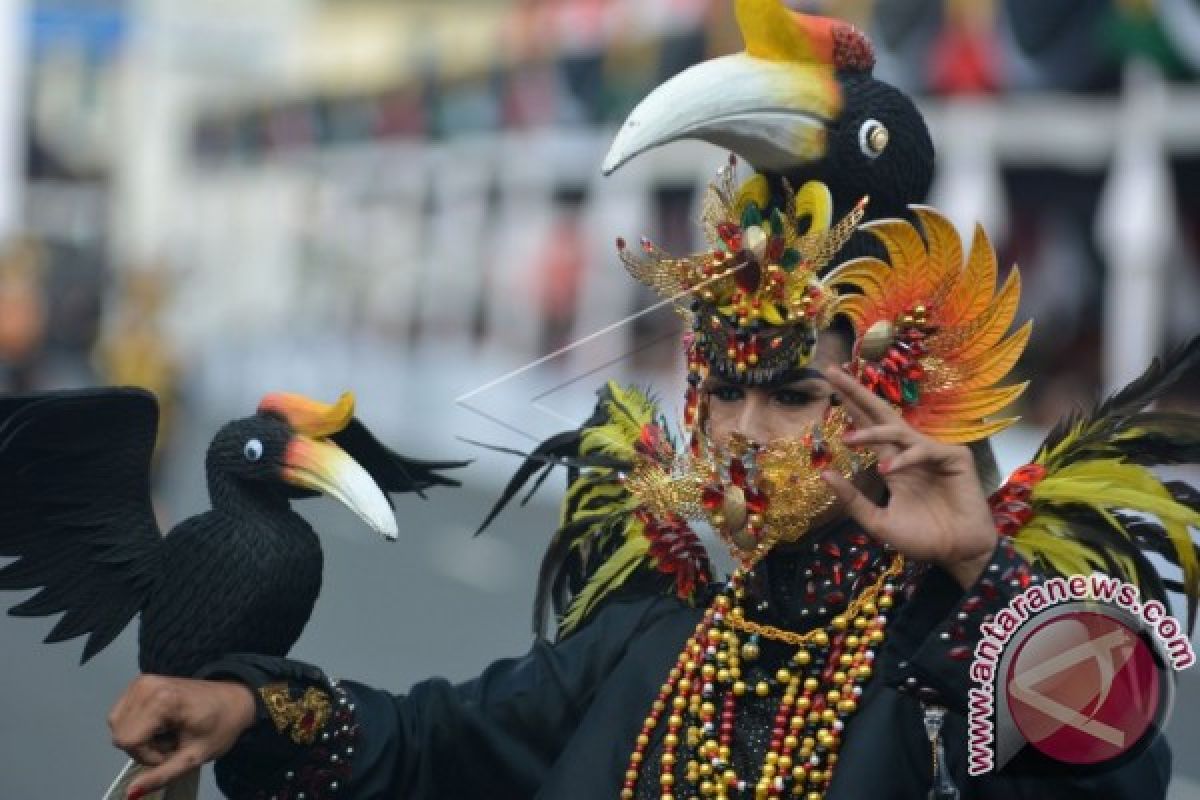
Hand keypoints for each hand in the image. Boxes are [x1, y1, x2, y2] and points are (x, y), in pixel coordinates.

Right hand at [108, 674, 256, 797]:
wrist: (234, 700)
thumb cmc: (220, 726)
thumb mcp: (194, 757)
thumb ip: (161, 776)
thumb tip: (130, 793)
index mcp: (162, 699)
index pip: (128, 740)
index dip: (147, 755)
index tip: (172, 751)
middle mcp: (146, 685)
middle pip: (121, 734)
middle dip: (143, 748)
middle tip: (172, 742)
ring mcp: (141, 682)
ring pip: (118, 726)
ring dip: (139, 738)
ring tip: (168, 733)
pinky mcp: (139, 683)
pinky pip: (121, 715)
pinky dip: (137, 726)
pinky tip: (160, 724)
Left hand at [820, 366, 996, 588]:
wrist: (956, 554)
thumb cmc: (921, 538)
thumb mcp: (877, 521)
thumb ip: (852, 500)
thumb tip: (823, 474)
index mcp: (892, 462)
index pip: (867, 427)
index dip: (850, 406)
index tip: (829, 384)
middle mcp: (909, 452)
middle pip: (880, 414)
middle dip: (856, 392)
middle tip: (832, 372)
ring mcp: (932, 452)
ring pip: (898, 430)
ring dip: (872, 432)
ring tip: (848, 440)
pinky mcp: (955, 458)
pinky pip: (923, 450)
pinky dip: (904, 459)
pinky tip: (887, 470)